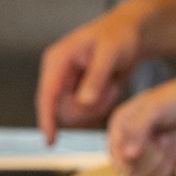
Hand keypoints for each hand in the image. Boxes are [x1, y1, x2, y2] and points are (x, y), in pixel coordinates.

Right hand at [36, 4, 147, 140]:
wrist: (130, 34)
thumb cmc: (119, 36)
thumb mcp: (110, 52)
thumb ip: (96, 76)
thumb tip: (83, 101)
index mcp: (57, 59)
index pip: (46, 94)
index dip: (46, 118)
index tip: (50, 140)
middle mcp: (57, 73)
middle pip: (62, 110)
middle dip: (88, 108)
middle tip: (109, 89)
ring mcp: (67, 84)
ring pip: (74, 114)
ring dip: (96, 107)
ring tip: (111, 85)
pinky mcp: (77, 93)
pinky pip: (84, 113)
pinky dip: (100, 106)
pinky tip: (110, 88)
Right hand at [106, 77, 175, 175]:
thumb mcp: (155, 108)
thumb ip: (138, 129)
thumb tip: (127, 155)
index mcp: (120, 125)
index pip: (116, 151)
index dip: (132, 153)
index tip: (152, 142)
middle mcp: (127, 142)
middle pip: (126, 168)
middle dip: (148, 158)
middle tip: (162, 140)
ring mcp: (142, 155)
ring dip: (158, 164)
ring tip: (167, 144)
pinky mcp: (157, 165)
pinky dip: (165, 171)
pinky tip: (172, 156)